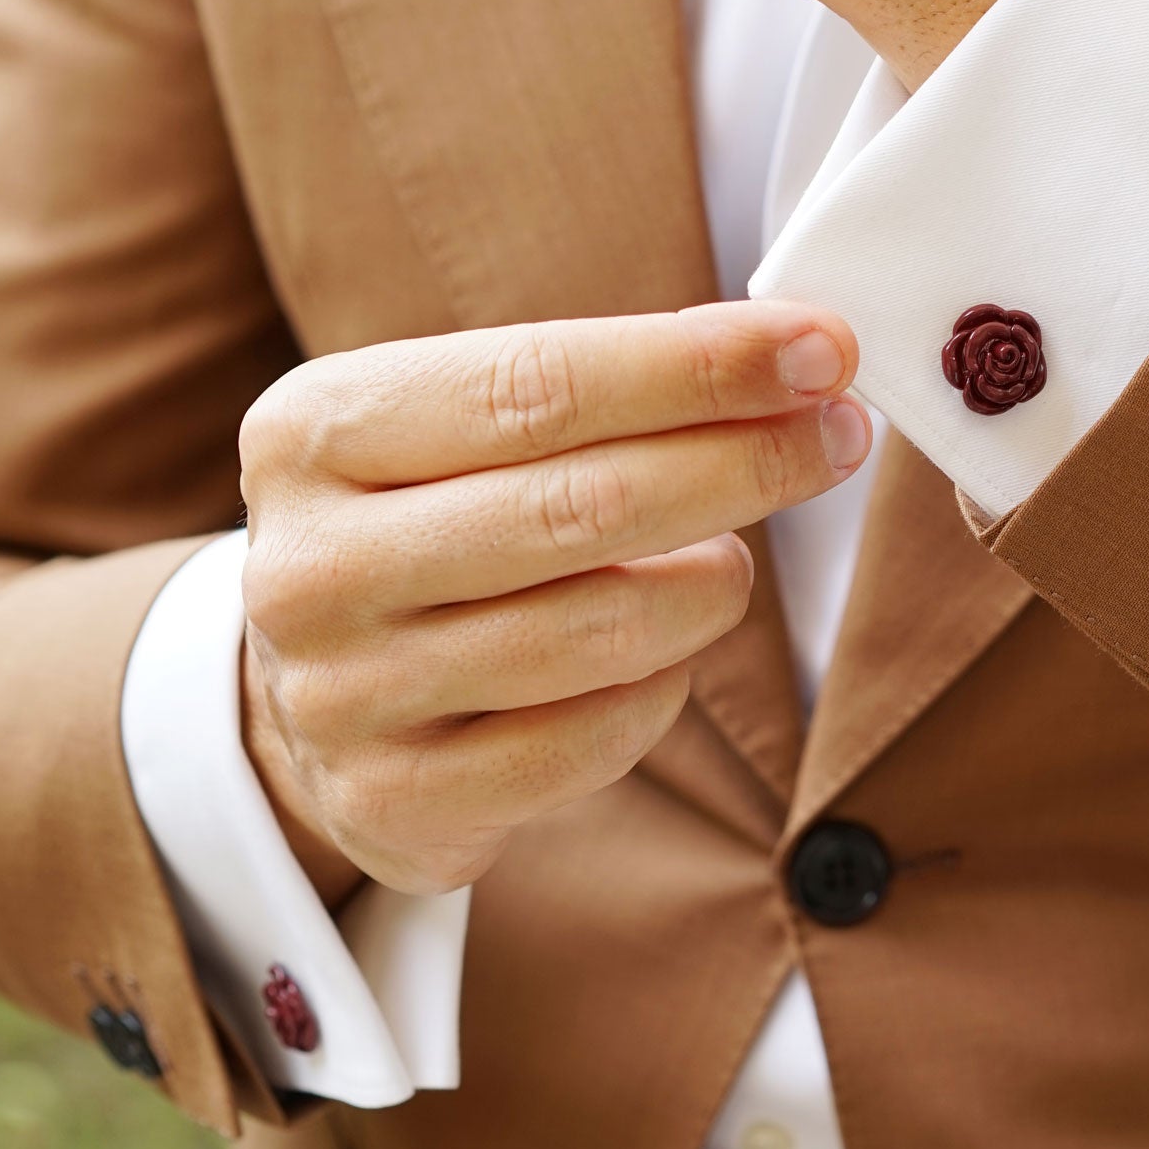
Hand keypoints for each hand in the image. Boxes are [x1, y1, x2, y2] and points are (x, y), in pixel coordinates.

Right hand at [237, 304, 865, 903]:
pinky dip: (661, 690)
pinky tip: (669, 656)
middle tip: (840, 436)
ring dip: (710, 587)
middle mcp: (308, 565)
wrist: (310, 692)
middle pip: (580, 507)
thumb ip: (600, 387)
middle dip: (743, 462)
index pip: (537, 384)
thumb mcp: (457, 427)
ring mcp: (341, 694)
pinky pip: (587, 743)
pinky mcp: (392, 801)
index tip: (821, 347)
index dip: (695, 366)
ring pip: (598, 634)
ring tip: (730, 562)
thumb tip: (800, 357)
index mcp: (313, 432)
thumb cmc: (427, 522)